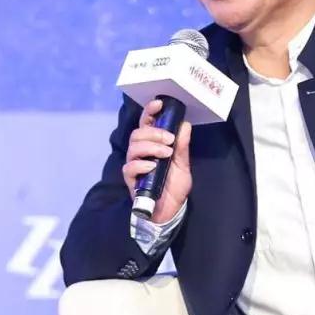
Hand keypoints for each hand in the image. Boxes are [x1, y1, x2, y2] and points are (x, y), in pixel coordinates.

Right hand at [121, 99, 192, 222]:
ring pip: (133, 147)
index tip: (159, 104)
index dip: (150, 111)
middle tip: (170, 139)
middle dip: (154, 132)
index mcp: (152, 144)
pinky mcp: (131, 180)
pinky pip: (130, 167)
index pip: (146, 123)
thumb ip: (183, 147)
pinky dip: (141, 164)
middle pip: (137, 133)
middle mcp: (140, 152)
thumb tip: (185, 125)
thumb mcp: (183, 164)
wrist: (170, 210)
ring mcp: (134, 165)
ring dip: (151, 146)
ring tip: (166, 153)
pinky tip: (153, 167)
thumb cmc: (174, 185)